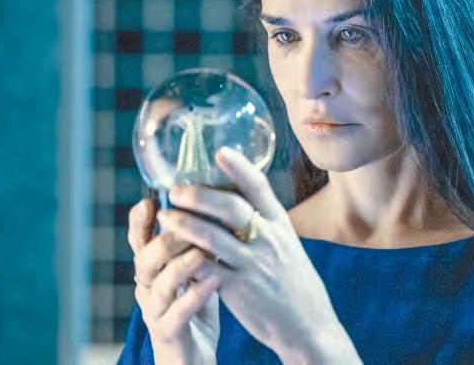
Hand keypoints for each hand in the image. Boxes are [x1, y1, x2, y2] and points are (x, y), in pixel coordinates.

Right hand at [128, 197, 221, 363]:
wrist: (194, 360)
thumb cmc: (195, 311)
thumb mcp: (194, 274)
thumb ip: (195, 245)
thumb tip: (212, 206)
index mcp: (153, 272)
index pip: (140, 242)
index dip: (140, 222)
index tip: (149, 200)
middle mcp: (148, 290)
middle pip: (146, 260)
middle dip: (166, 239)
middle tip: (187, 224)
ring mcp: (156, 314)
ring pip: (159, 286)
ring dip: (180, 265)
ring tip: (202, 251)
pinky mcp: (170, 336)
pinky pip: (177, 315)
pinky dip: (194, 297)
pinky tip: (213, 281)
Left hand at [157, 147, 361, 363]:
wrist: (308, 323)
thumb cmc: (292, 281)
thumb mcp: (286, 244)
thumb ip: (262, 222)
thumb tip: (233, 197)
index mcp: (279, 224)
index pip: (259, 188)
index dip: (239, 167)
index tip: (220, 151)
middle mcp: (268, 239)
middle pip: (231, 207)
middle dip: (200, 195)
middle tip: (176, 189)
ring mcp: (253, 264)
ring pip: (213, 237)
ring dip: (185, 224)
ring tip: (166, 216)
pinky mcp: (239, 290)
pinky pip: (207, 270)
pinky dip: (188, 259)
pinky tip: (173, 253)